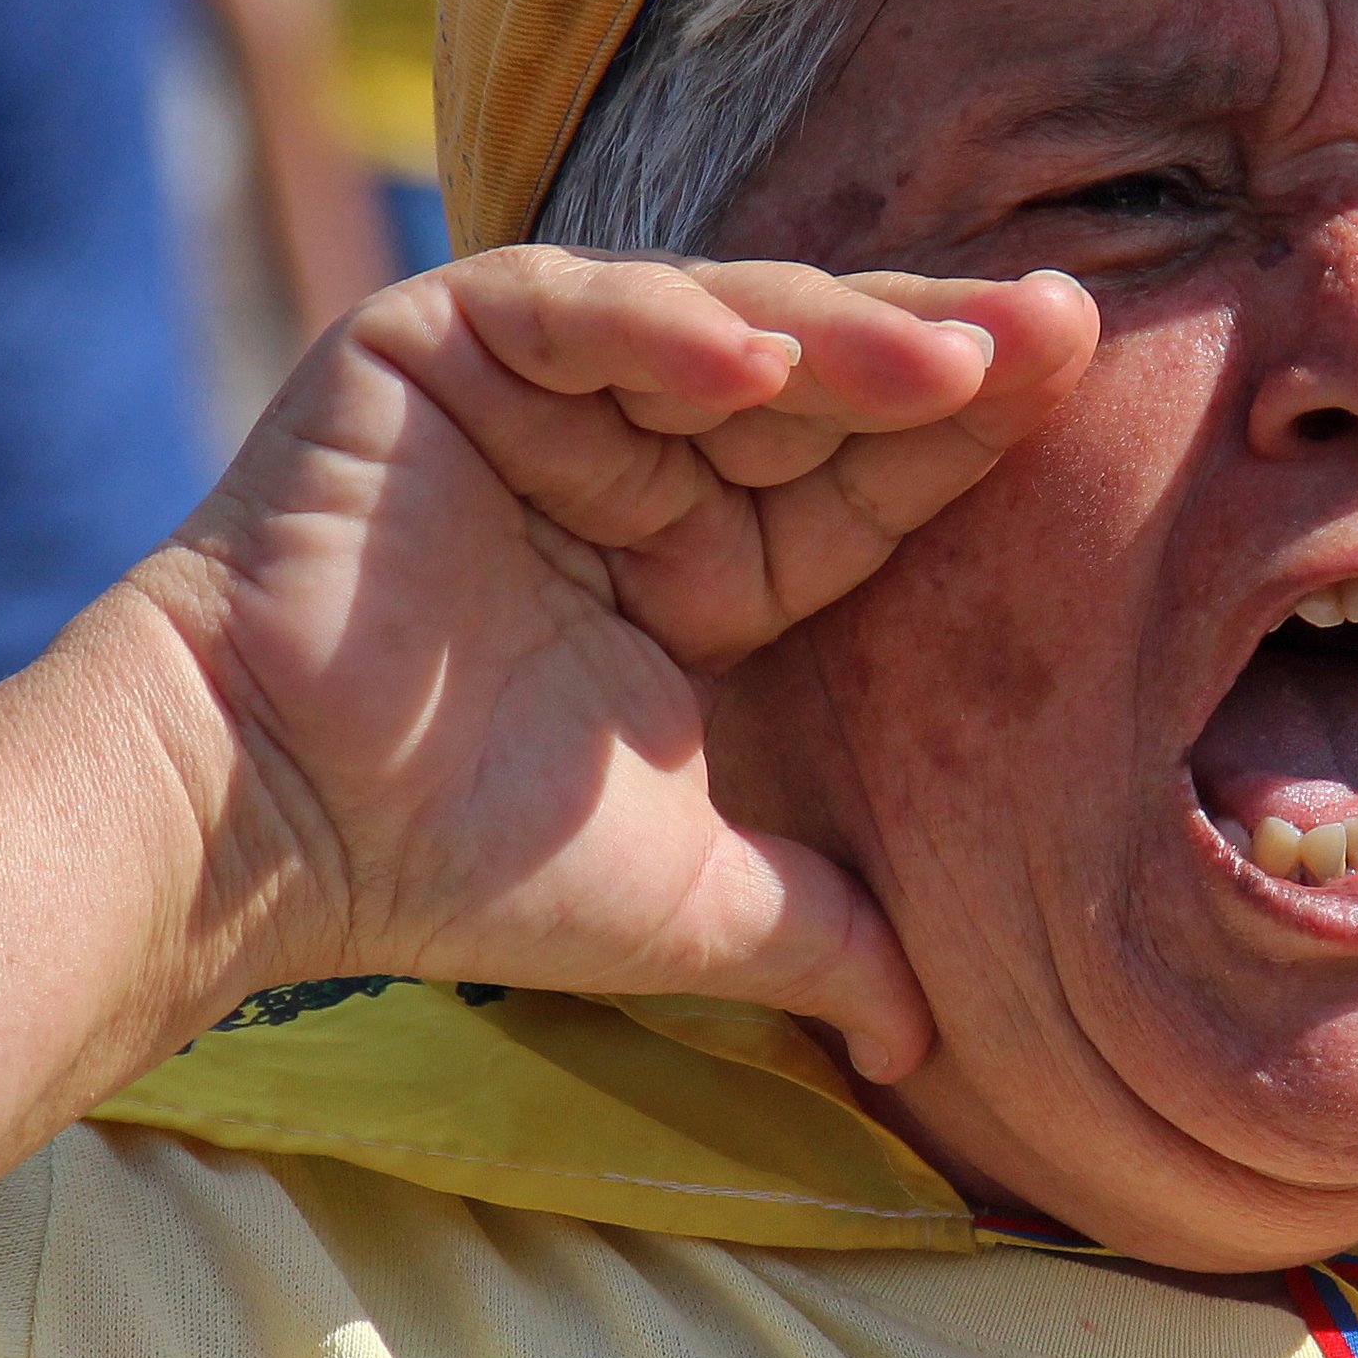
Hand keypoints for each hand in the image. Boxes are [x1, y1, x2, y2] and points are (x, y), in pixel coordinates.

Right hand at [131, 249, 1098, 1079]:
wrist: (269, 836)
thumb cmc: (463, 862)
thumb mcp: (699, 898)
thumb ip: (827, 938)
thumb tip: (926, 1047)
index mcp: (707, 554)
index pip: (866, 476)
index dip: (969, 439)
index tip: (1088, 390)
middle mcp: (636, 453)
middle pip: (821, 382)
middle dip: (945, 356)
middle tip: (1071, 324)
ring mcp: (539, 386)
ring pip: (721, 329)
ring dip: (840, 338)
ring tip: (957, 357)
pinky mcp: (436, 342)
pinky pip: (574, 311)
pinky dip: (661, 327)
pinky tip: (757, 362)